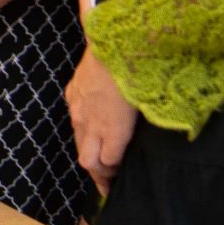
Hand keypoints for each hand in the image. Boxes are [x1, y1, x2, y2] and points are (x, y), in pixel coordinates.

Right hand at [67, 52, 136, 191]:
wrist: (117, 40)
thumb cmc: (141, 73)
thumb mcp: (150, 105)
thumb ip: (139, 130)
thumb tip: (138, 149)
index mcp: (113, 130)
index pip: (105, 164)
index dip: (111, 176)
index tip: (119, 182)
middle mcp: (91, 123)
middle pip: (87, 160)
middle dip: (97, 174)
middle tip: (108, 184)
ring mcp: (79, 107)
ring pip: (78, 140)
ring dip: (89, 151)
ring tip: (100, 157)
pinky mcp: (73, 92)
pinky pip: (75, 118)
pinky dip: (84, 127)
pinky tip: (93, 122)